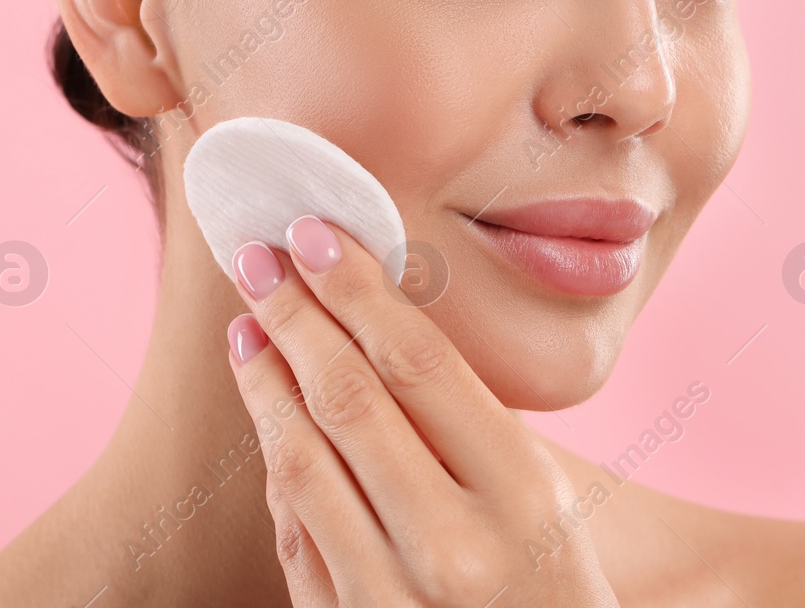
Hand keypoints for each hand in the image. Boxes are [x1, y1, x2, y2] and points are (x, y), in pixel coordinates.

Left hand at [224, 215, 618, 606]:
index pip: (418, 362)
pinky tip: (270, 416)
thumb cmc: (555, 586)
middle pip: (350, 399)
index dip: (357, 289)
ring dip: (265, 383)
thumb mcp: (545, 496)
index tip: (315, 233)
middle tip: (258, 257)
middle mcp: (453, 545)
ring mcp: (393, 599)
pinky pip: (293, 534)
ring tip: (250, 326)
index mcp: (520, 493)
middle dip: (296, 315)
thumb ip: (468, 424)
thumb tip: (375, 324)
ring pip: (302, 464)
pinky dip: (277, 465)